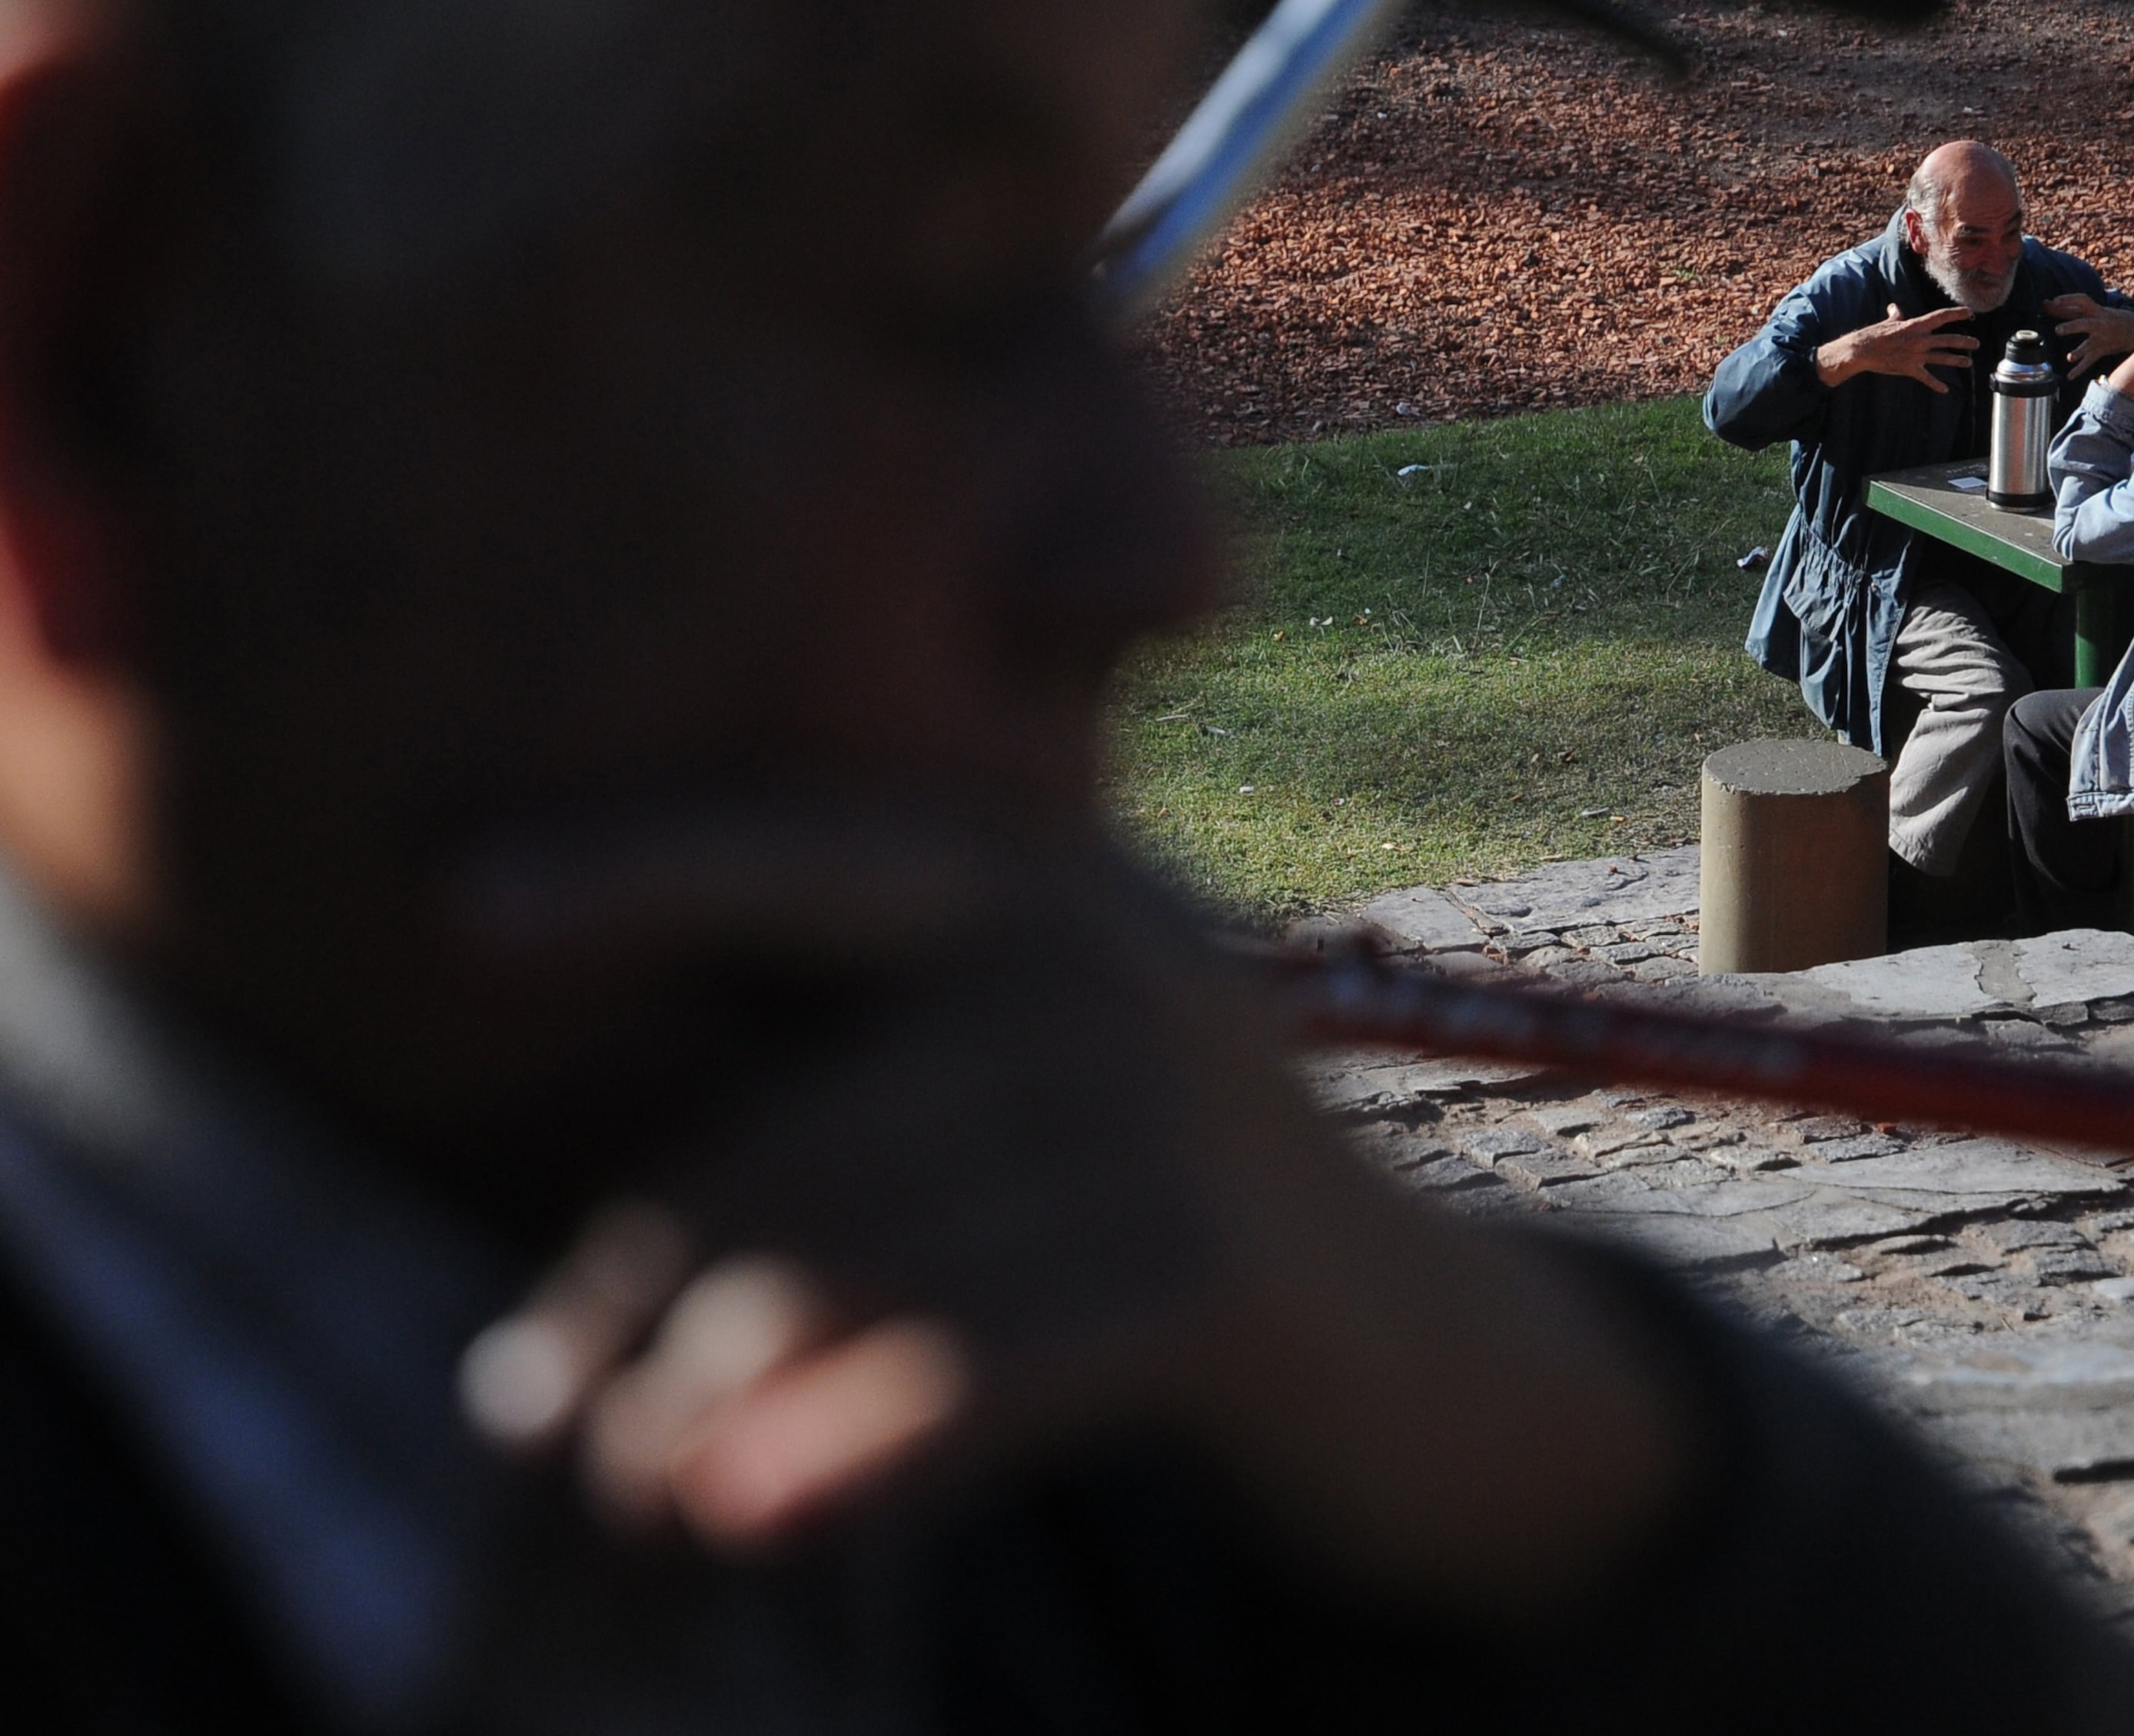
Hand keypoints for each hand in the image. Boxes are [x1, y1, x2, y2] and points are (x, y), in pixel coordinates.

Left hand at [458, 848, 1690, 1613]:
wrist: (1442, 1367)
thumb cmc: (1173, 1227)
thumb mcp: (1046, 1097)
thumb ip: (874, 1083)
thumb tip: (606, 1245)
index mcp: (1052, 888)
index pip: (810, 859)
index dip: (638, 871)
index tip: (450, 907)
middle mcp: (1109, 966)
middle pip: (802, 1127)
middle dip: (641, 1286)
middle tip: (532, 1414)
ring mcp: (1174, 1116)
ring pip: (868, 1258)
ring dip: (713, 1397)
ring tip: (627, 1492)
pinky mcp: (1217, 1275)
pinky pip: (980, 1362)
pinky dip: (856, 1448)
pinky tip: (757, 1517)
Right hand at [1813, 302, 1976, 389]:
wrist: (1862, 350)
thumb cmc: (1873, 335)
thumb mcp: (1888, 322)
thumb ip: (1896, 315)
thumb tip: (1895, 308)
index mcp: (1915, 325)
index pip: (1941, 317)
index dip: (1957, 314)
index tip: (1970, 313)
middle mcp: (1919, 340)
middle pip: (1947, 339)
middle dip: (1964, 342)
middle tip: (1976, 344)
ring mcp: (1916, 355)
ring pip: (1942, 358)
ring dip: (1957, 360)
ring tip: (1968, 363)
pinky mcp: (1910, 368)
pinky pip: (1926, 378)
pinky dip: (1936, 385)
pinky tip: (1944, 390)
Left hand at [2044, 293, 2133, 375]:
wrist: (2131, 329)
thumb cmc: (2101, 317)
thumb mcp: (2088, 311)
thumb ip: (2066, 308)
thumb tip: (2044, 303)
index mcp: (2094, 310)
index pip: (2082, 301)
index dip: (2068, 300)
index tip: (2053, 301)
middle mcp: (2098, 323)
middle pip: (2085, 324)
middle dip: (2072, 327)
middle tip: (2057, 330)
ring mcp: (2101, 339)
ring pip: (2089, 345)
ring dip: (2080, 351)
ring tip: (2069, 357)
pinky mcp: (2101, 351)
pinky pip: (2090, 361)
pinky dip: (2080, 369)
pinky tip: (2070, 376)